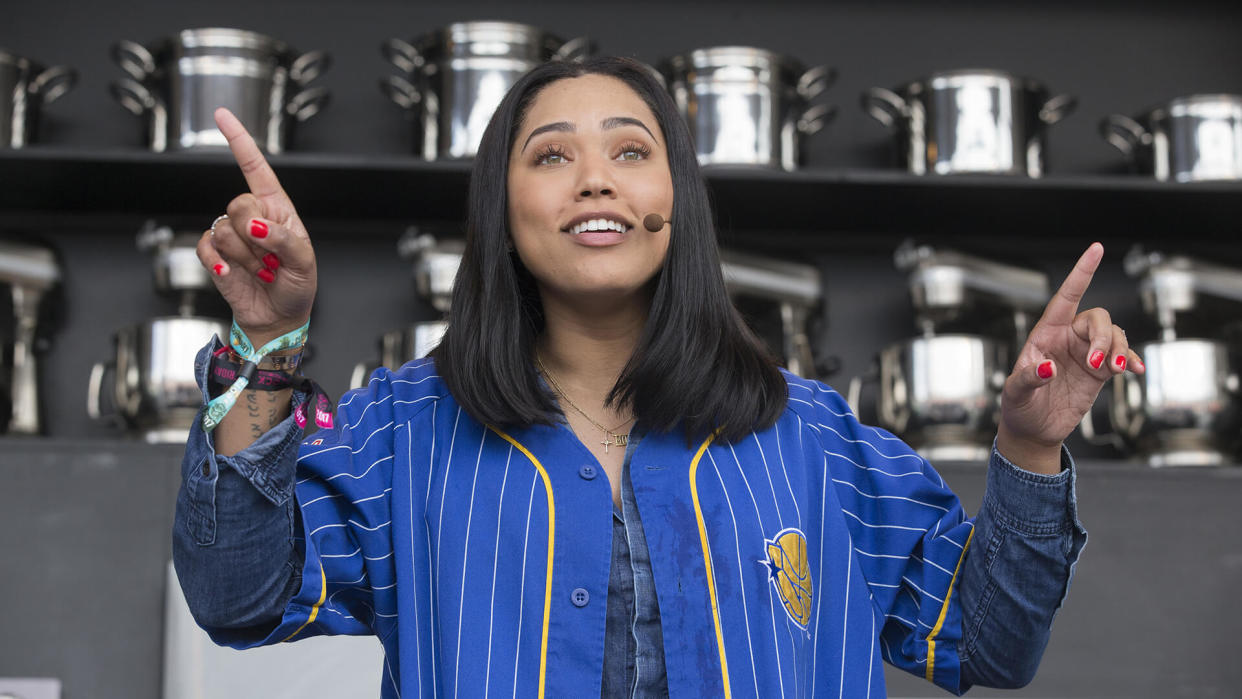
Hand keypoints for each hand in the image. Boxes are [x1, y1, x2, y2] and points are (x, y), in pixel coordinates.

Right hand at [196, 108, 316, 346]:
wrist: (278, 317)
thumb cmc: (297, 286)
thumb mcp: (304, 261)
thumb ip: (282, 239)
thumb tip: (255, 224)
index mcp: (277, 208)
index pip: (256, 168)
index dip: (239, 141)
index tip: (221, 116)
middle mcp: (252, 216)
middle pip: (238, 203)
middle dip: (255, 235)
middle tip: (271, 260)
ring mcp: (232, 234)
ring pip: (223, 229)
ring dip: (246, 257)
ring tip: (261, 271)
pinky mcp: (215, 254)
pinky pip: (206, 247)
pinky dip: (219, 263)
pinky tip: (233, 275)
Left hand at [997, 243, 1144, 472]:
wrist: (1034, 429)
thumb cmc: (1019, 406)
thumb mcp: (1015, 392)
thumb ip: (1029, 378)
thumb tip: (1048, 368)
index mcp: (1044, 334)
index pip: (1065, 297)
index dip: (1081, 272)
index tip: (1096, 248)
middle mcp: (1067, 338)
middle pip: (1097, 318)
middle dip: (1104, 337)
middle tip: (1098, 365)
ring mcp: (1086, 353)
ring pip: (1114, 335)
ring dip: (1119, 349)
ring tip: (1114, 371)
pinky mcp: (1100, 371)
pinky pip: (1123, 356)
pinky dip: (1131, 360)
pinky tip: (1135, 371)